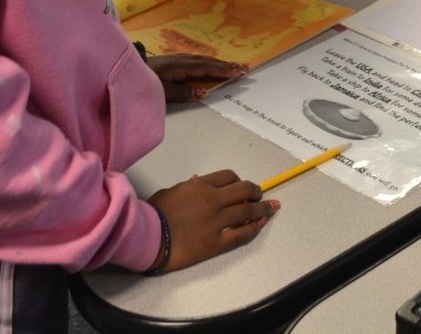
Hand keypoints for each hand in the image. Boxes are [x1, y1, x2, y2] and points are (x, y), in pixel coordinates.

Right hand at [146, 170, 276, 273]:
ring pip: (247, 211)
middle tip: (261, 195)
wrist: (148, 237)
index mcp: (201, 186)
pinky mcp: (215, 243)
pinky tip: (259, 226)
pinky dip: (253, 229)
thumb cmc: (154, 213)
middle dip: (255, 191)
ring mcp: (217, 221)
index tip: (243, 186)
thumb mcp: (171, 191)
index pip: (229, 177)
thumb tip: (198, 182)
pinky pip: (240, 235)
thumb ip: (188, 187)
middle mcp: (213, 200)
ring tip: (272, 208)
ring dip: (262, 209)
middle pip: (243, 190)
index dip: (239, 180)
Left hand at [147, 54, 248, 102]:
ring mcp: (179, 58)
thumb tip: (203, 92)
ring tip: (235, 65)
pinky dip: (210, 61)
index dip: (223, 71)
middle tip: (245, 67)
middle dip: (227, 65)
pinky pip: (199, 59)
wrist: (127, 67)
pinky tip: (213, 63)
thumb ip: (182, 92)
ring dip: (221, 62)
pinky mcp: (176, 60)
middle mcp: (183, 60)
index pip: (207, 69)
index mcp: (181, 66)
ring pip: (205, 59)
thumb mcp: (162, 90)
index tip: (239, 73)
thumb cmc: (144, 81)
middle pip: (209, 62)